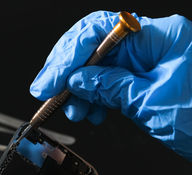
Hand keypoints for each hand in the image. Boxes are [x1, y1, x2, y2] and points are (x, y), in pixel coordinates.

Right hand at [30, 11, 191, 160]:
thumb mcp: (151, 104)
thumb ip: (109, 88)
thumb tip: (76, 80)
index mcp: (160, 36)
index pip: (99, 31)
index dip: (68, 56)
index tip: (50, 81)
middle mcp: (152, 41)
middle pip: (95, 45)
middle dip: (68, 70)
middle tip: (48, 92)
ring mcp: (147, 59)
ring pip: (99, 65)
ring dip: (79, 87)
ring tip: (73, 109)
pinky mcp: (144, 77)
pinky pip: (110, 80)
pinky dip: (95, 95)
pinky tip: (89, 110)